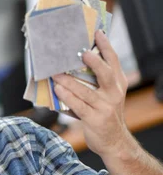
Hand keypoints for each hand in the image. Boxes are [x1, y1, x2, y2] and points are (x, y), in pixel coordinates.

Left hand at [52, 30, 130, 157]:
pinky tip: (57, 90)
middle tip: (82, 52)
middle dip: (94, 62)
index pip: (113, 61)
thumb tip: (73, 63)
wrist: (114, 142)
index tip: (97, 33)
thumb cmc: (105, 114)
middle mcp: (114, 94)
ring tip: (56, 73)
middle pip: (106, 74)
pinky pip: (78, 106)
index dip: (106, 46)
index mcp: (118, 84)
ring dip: (69, 81)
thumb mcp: (107, 95)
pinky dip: (67, 97)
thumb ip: (96, 80)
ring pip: (86, 92)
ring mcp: (105, 107)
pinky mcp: (95, 120)